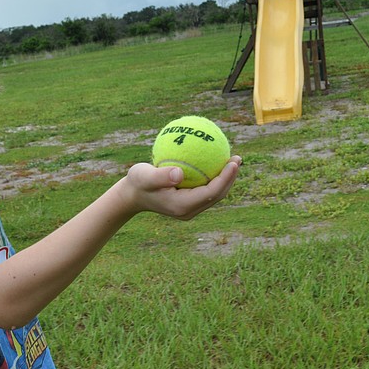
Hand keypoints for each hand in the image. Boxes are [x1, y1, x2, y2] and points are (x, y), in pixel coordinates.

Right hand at [119, 155, 241, 220]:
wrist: (131, 196)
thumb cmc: (136, 183)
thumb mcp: (143, 176)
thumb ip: (160, 176)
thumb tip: (180, 173)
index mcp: (183, 206)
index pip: (211, 192)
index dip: (226, 178)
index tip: (233, 161)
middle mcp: (189, 210)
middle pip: (217, 195)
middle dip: (231, 178)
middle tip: (237, 158)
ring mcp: (189, 208)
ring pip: (214, 194)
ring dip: (226, 178)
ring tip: (233, 159)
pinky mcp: (188, 203)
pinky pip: (206, 189)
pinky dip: (214, 176)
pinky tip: (215, 160)